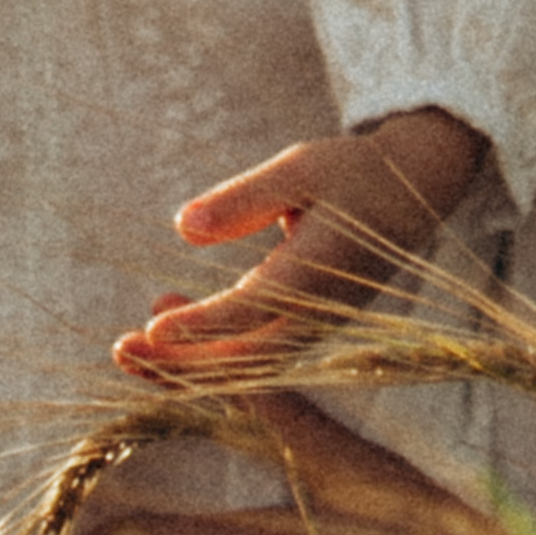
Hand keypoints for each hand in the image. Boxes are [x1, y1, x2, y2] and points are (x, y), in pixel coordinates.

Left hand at [114, 107, 485, 377]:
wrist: (414, 193)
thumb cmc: (351, 173)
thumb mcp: (299, 168)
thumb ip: (243, 199)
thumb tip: (182, 227)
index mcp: (317, 273)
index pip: (252, 311)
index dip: (201, 325)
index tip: (152, 326)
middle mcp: (316, 313)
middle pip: (243, 358)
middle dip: (179, 362)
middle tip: (121, 349)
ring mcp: (314, 328)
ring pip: (244, 366)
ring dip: (186, 364)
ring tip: (128, 349)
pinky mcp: (307, 328)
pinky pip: (253, 356)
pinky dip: (208, 351)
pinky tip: (165, 328)